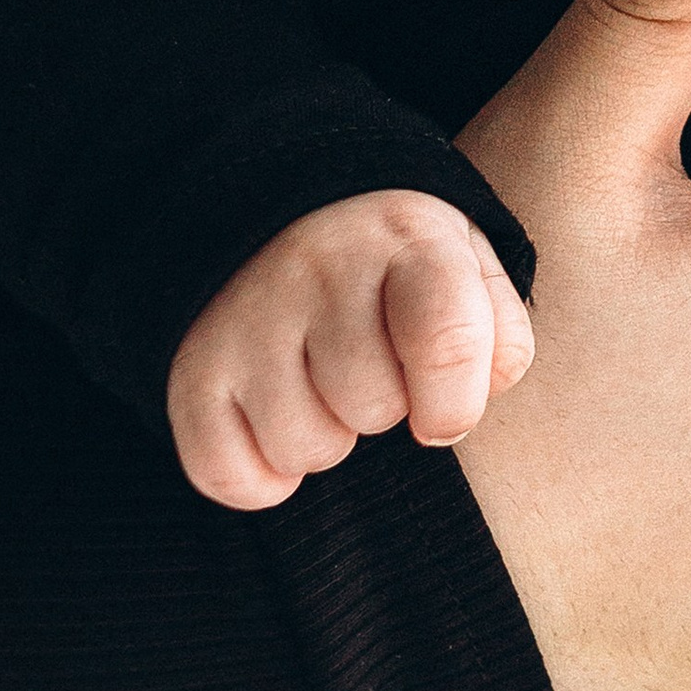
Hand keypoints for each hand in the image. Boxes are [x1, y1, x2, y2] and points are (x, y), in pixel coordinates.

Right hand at [166, 193, 534, 509]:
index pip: (447, 342)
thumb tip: (467, 406)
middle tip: (372, 370)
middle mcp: (319, 269)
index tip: (443, 412)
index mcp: (407, 241)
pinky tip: (277, 426)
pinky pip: (226, 474)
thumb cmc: (399, 264)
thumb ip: (498, 337)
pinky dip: (259, 478)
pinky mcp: (192, 367)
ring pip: (303, 446)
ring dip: (326, 439)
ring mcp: (247, 317)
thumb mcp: (469, 268)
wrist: (288, 212)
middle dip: (385, 408)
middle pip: (371, 404)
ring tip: (323, 387)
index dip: (455, 403)